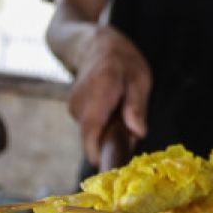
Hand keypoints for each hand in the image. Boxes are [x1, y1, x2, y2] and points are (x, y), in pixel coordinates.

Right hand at [69, 26, 150, 165]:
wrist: (95, 46)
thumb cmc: (122, 62)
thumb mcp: (139, 79)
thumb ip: (136, 106)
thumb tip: (138, 133)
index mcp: (99, 91)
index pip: (91, 130)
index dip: (98, 153)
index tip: (111, 165)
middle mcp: (81, 102)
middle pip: (95, 137)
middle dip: (114, 140)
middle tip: (132, 125)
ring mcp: (73, 107)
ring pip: (94, 134)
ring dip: (110, 131)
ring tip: (121, 110)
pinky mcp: (73, 112)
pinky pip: (91, 128)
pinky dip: (103, 125)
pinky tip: (110, 108)